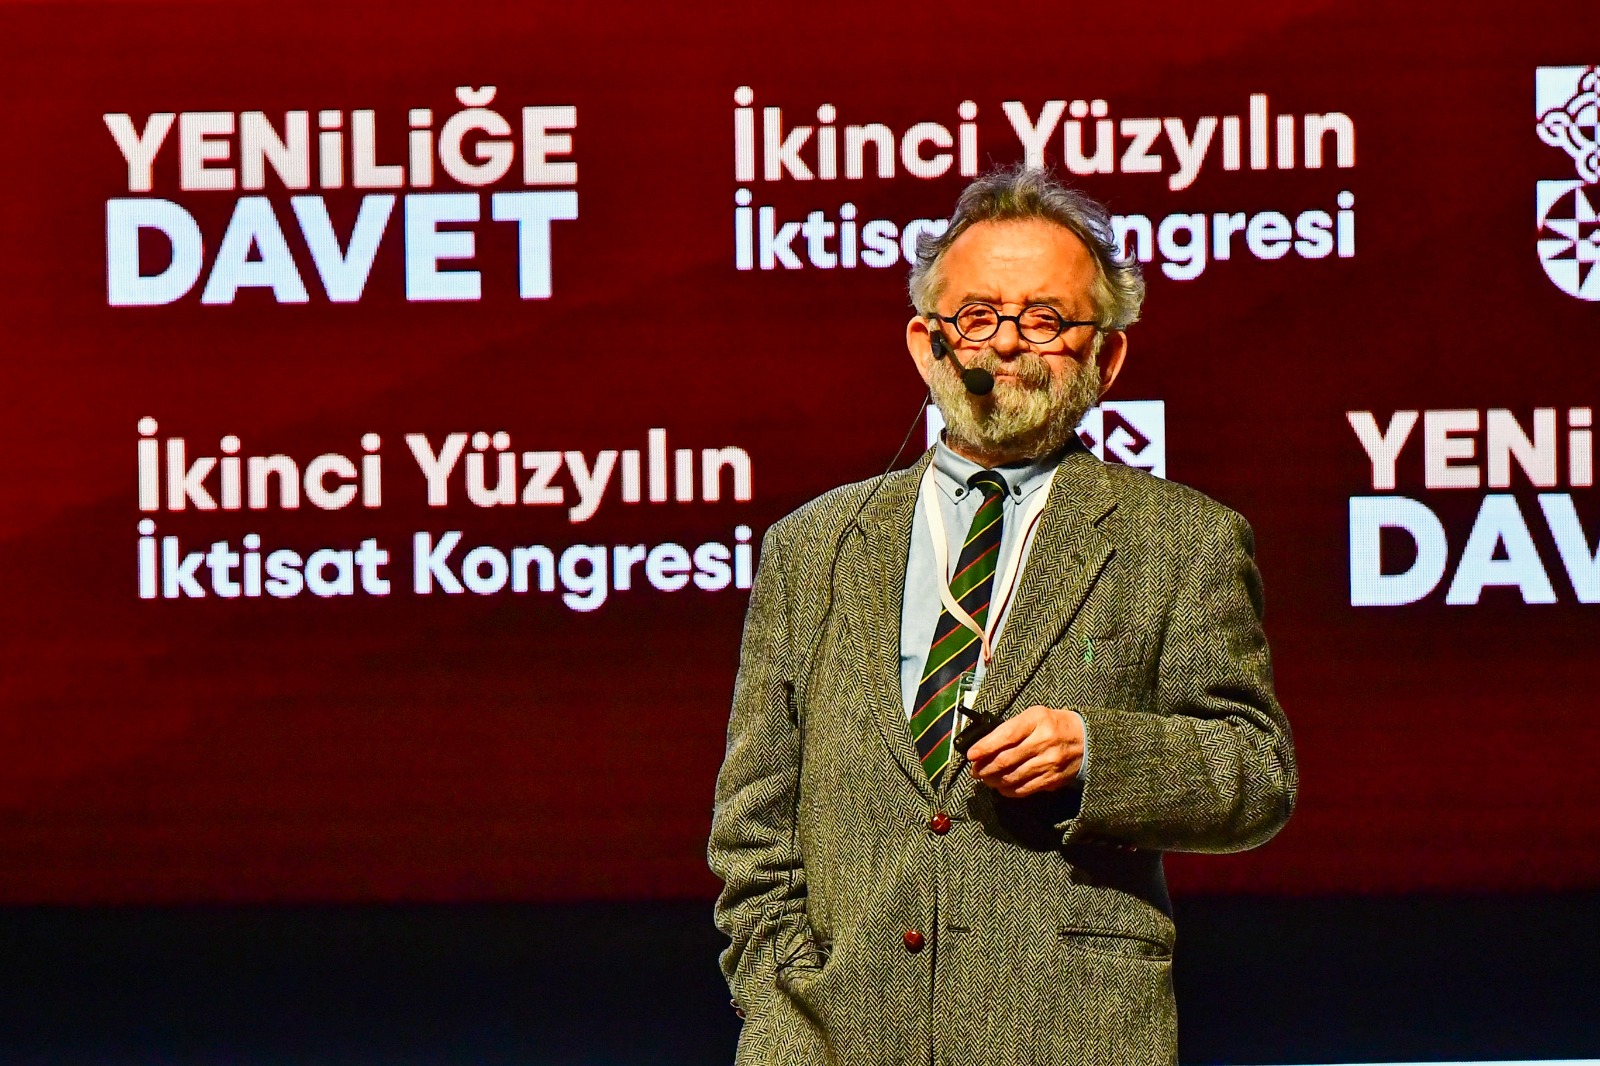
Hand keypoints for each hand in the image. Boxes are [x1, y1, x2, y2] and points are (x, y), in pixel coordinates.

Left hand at [965, 705, 1083, 797]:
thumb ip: (1010, 728)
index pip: (1005, 735)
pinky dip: (1008, 790)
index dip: (985, 747)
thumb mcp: (1033, 715)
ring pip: (1012, 777)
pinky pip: (1024, 789)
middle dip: (984, 767)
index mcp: (1036, 720)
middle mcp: (1043, 741)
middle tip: (975, 770)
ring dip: (993, 780)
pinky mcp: (1052, 780)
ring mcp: (1049, 763)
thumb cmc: (1053, 725)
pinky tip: (1001, 786)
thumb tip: (983, 747)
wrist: (1086, 739)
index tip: (971, 754)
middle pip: (1005, 760)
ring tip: (985, 778)